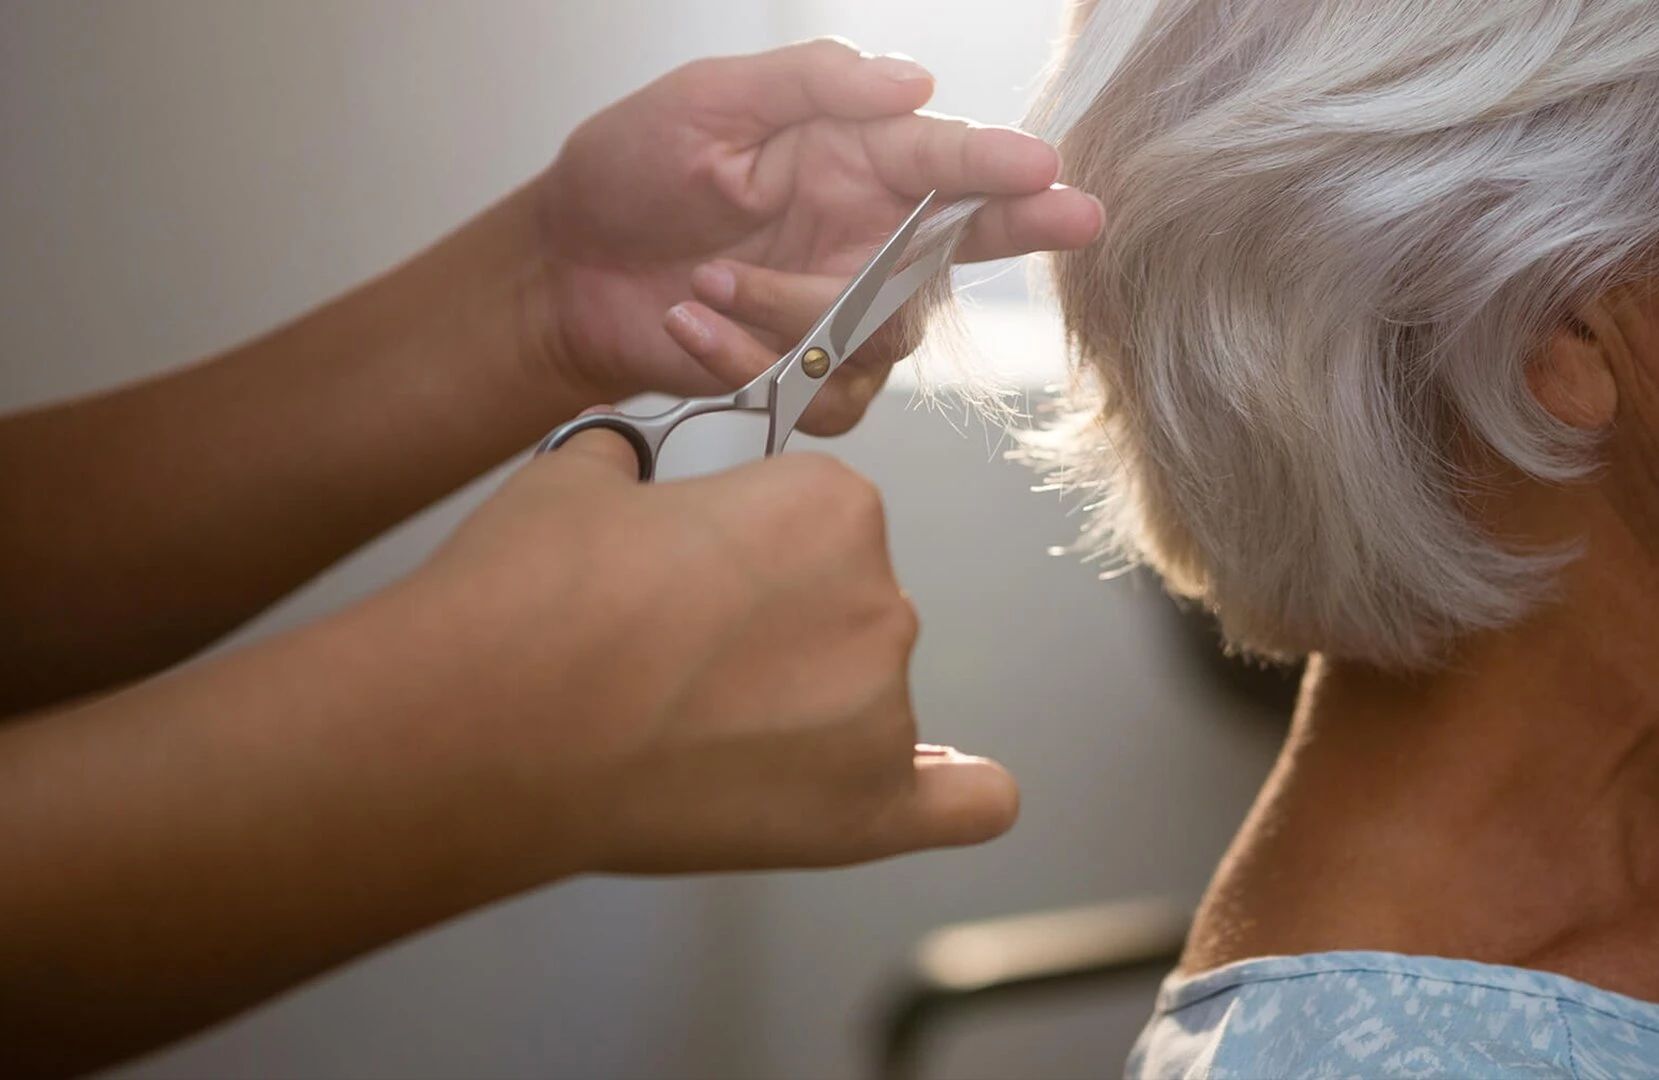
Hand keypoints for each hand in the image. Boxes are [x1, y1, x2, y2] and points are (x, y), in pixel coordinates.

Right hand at [416, 425, 1017, 872]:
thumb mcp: (580, 477)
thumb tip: (632, 455)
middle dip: (777, 628)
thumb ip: (639, 459)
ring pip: (869, 698)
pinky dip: (957, 793)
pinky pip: (965, 803)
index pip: (824, 520)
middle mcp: (879, 601)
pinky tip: (940, 785)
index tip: (694, 578)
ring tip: (696, 734)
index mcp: (832, 507)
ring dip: (808, 709)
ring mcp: (880, 712)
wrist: (482, 728)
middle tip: (679, 659)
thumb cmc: (526, 604)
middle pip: (850, 607)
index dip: (750, 550)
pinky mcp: (866, 813)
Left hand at [530, 39, 1103, 428]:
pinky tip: (690, 326)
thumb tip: (914, 82)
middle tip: (1070, 217)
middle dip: (1022, 228)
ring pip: (881, 335)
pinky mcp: (805, 375)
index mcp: (849, 159)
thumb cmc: (627, 174)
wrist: (559, 272)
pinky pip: (826, 392)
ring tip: (703, 281)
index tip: (1045, 170)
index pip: (944, 160)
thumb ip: (809, 81)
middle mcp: (863, 236)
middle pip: (963, 245)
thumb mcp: (706, 101)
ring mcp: (839, 311)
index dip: (999, 166)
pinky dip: (752, 361)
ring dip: (791, 311)